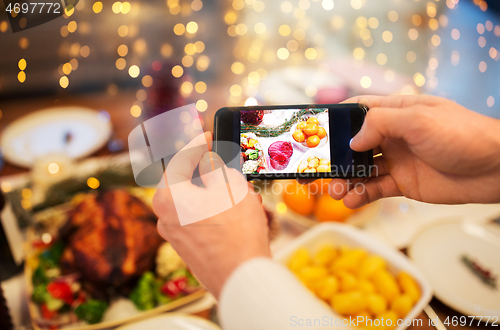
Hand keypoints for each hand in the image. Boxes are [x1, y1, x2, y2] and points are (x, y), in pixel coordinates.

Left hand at [153, 132, 270, 298]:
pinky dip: (215, 210)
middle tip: (227, 164)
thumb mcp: (230, 186)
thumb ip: (215, 166)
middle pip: (186, 182)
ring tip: (241, 191)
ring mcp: (175, 235)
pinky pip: (199, 219)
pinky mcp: (188, 248)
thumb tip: (208, 159)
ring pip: (195, 201)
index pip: (180, 160)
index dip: (197, 143)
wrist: (242, 277)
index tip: (208, 135)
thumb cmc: (236, 231)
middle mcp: (165, 216)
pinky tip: (237, 210)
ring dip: (216, 192)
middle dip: (209, 172)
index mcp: (168, 197)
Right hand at [330, 95, 499, 207]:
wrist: (496, 168)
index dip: (337, 118)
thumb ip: (380, 123)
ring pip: (361, 169)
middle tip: (317, 169)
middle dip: (335, 156)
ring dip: (345, 179)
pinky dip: (361, 195)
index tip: (316, 129)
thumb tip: (353, 141)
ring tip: (334, 191)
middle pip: (355, 143)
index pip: (359, 109)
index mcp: (396, 111)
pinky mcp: (404, 183)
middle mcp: (393, 135)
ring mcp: (397, 160)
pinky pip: (375, 189)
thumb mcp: (418, 119)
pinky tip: (351, 200)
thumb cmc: (462, 135)